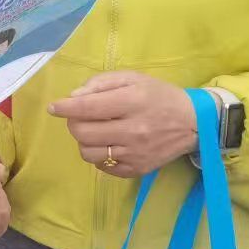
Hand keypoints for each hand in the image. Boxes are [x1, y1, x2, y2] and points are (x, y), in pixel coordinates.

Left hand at [49, 72, 197, 178]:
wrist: (194, 123)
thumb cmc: (160, 96)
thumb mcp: (134, 78)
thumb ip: (102, 83)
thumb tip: (75, 96)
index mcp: (132, 102)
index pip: (88, 107)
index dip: (65, 107)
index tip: (54, 107)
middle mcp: (133, 130)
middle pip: (83, 133)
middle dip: (73, 123)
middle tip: (80, 117)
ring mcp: (135, 153)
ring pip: (89, 153)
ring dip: (84, 141)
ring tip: (94, 131)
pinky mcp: (138, 169)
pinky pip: (104, 167)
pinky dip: (99, 156)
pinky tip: (108, 145)